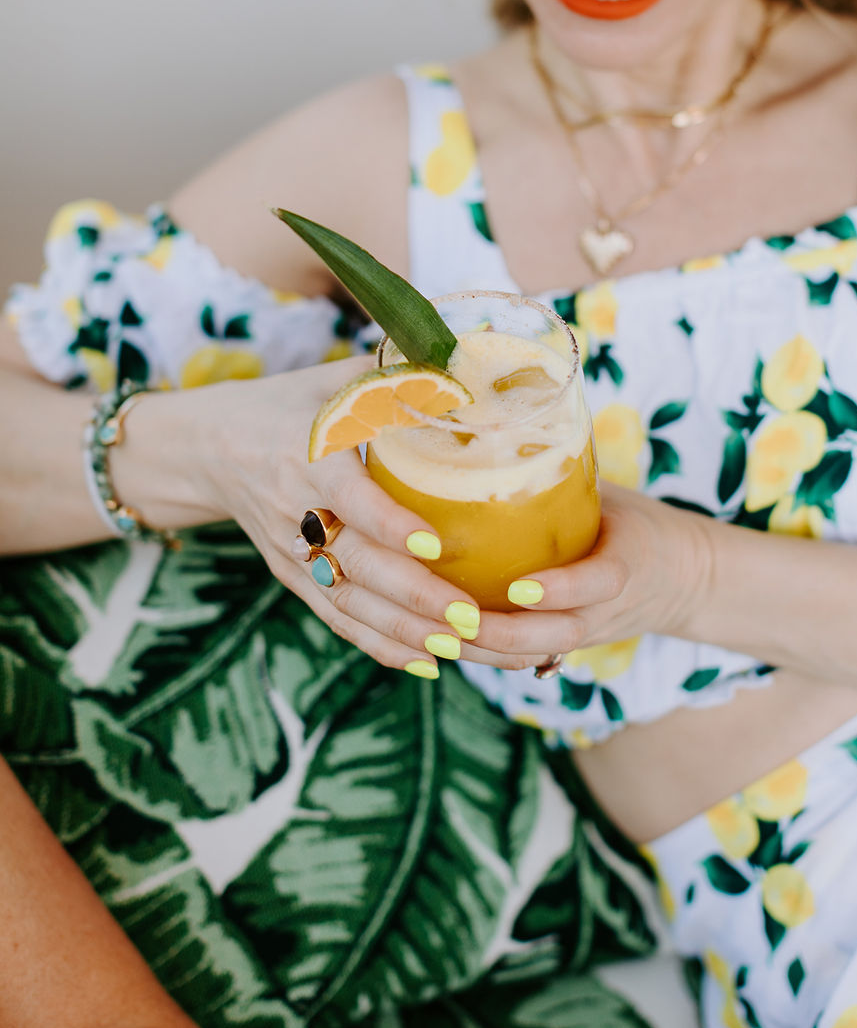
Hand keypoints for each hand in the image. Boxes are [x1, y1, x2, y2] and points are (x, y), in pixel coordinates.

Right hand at [119, 359, 506, 675]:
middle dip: (414, 597)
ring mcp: (291, 554)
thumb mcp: (334, 380)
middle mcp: (296, 512)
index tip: (433, 544)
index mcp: (308, 456)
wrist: (208, 447)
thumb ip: (399, 377)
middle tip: (471, 617)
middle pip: (354, 565)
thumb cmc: (289, 404)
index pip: (349, 499)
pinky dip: (382, 645)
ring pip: (349, 604)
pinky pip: (337, 620)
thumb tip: (477, 366)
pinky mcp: (292, 579)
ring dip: (408, 631)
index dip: (389, 525)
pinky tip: (431, 661)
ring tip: (465, 646)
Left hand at [456, 483, 716, 669]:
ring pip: (536, 654)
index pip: (599, 583)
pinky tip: (440, 640)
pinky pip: (526, 656)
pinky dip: (484, 654)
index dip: (561, 589)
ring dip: (483, 651)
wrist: (682, 578)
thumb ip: (568, 477)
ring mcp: (586, 633)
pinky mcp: (567, 644)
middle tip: (453, 616)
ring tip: (435, 634)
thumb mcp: (614, 496)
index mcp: (627, 565)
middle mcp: (606, 609)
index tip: (518, 588)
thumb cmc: (636, 523)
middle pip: (558, 634)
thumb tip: (500, 432)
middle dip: (502, 633)